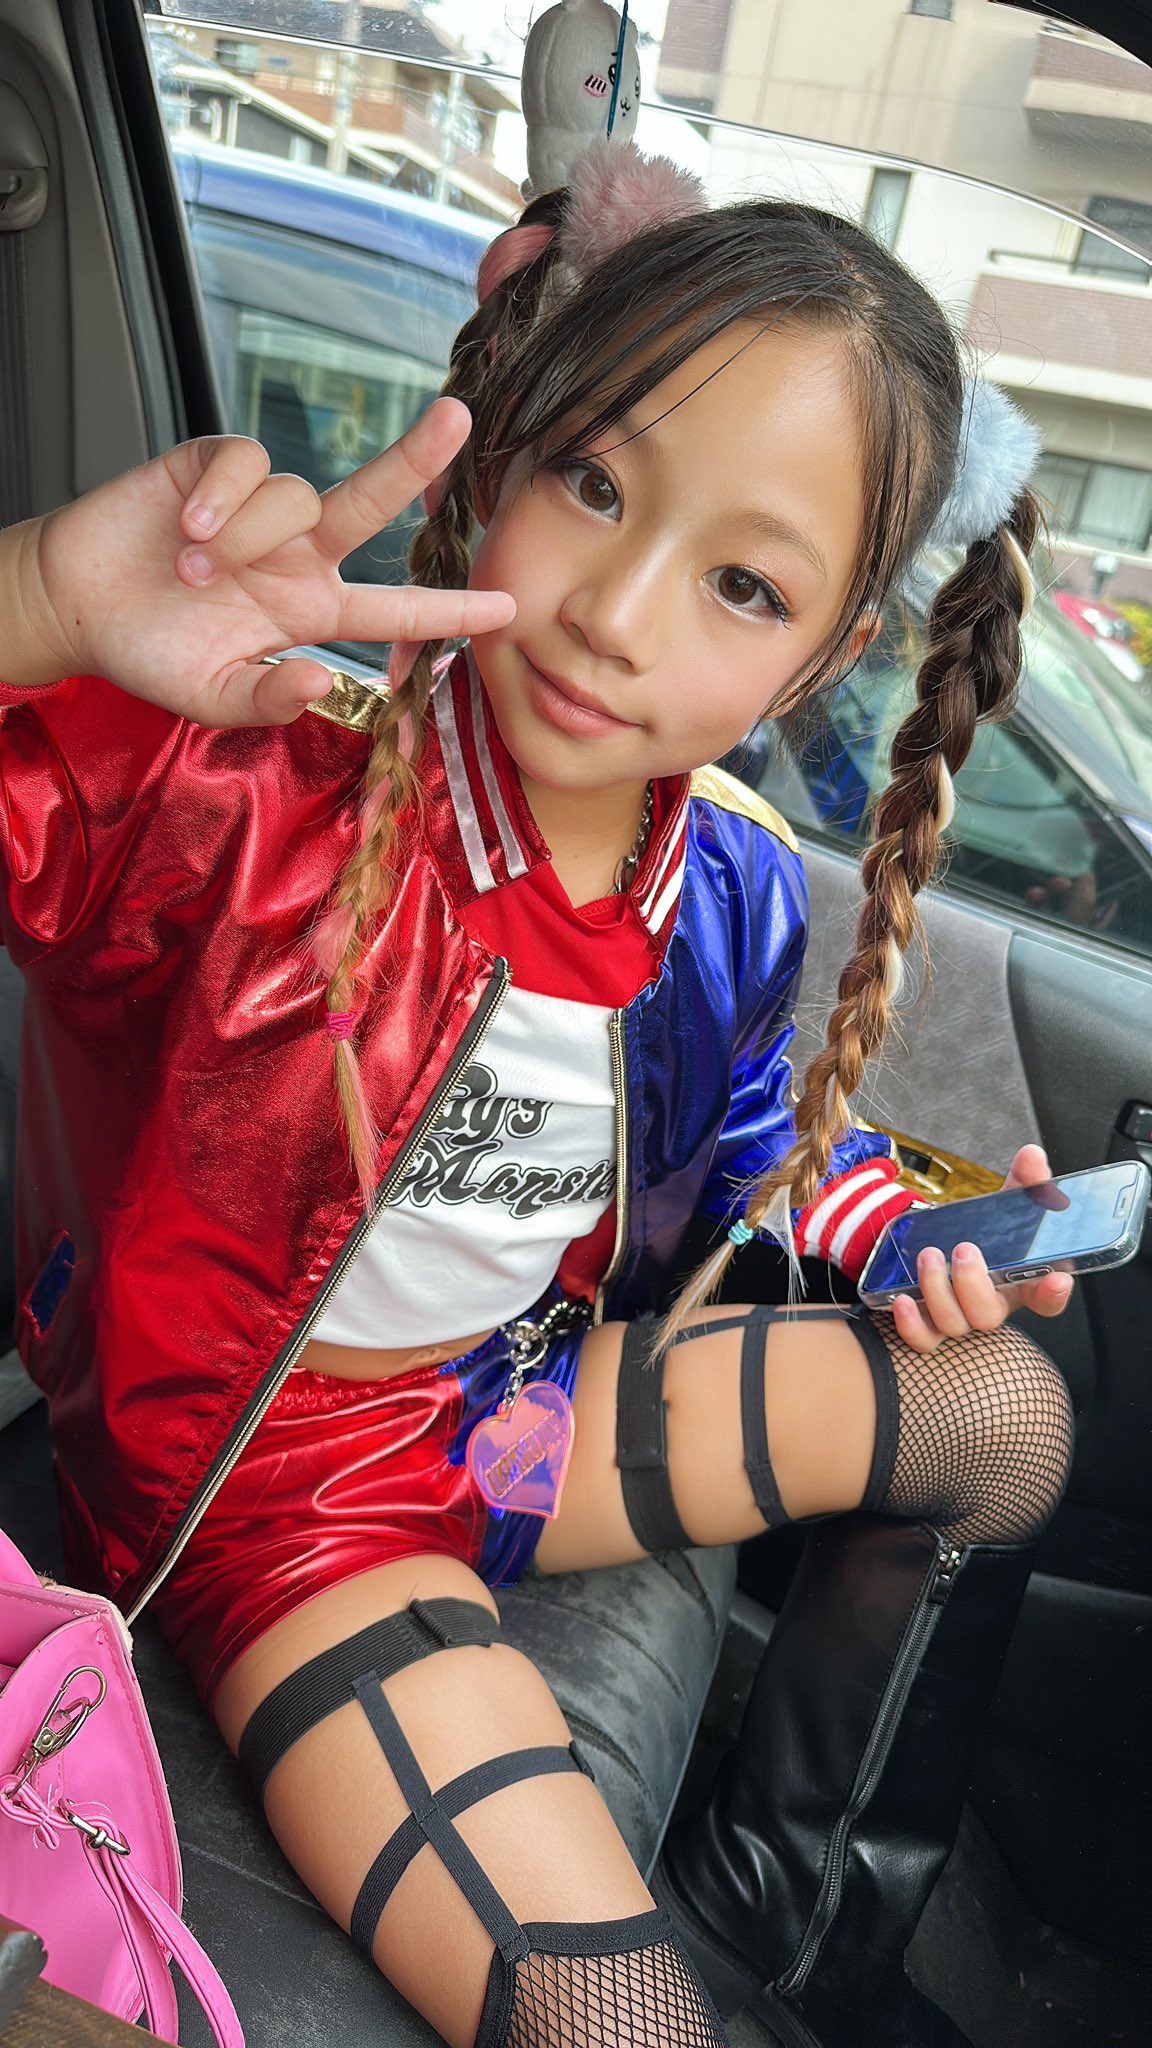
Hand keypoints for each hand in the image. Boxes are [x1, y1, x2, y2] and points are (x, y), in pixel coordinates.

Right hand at [9, 399, 513, 725]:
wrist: (78, 605)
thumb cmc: (149, 652)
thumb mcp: (211, 698)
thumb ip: (265, 700)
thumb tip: (319, 682)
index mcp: (309, 611)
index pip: (395, 611)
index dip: (450, 610)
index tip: (508, 609)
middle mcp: (298, 554)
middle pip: (371, 501)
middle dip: (416, 459)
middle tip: (460, 418)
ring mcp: (260, 509)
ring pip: (293, 496)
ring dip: (246, 539)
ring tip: (192, 575)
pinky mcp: (215, 466)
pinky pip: (245, 464)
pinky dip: (222, 499)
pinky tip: (185, 528)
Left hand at [891, 1143, 1074, 1353]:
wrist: (939, 1244)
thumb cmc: (981, 1234)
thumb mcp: (1004, 1207)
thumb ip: (1023, 1184)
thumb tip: (1032, 1156)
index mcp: (1017, 1282)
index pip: (1047, 1299)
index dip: (1054, 1293)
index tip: (1056, 1277)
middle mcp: (990, 1305)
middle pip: (990, 1316)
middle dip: (975, 1284)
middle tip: (964, 1249)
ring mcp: (958, 1318)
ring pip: (955, 1325)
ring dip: (939, 1292)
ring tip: (930, 1255)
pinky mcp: (927, 1324)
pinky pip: (922, 1339)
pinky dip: (911, 1324)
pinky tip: (901, 1299)